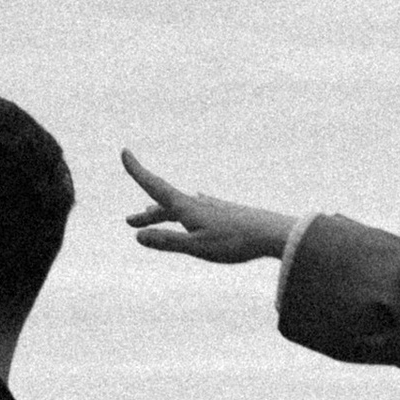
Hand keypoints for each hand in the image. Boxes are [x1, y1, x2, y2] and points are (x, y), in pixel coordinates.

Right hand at [121, 150, 291, 265]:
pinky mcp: (225, 214)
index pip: (155, 187)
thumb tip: (138, 236)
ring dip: (163, 214)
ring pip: (181, 209)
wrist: (274, 233)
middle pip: (165, 205)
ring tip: (152, 218)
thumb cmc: (236, 242)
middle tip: (129, 221)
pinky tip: (198, 202)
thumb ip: (168, 242)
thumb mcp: (197, 247)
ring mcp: (212, 208)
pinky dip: (187, 210)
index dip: (138, 171)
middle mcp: (198, 204)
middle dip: (147, 213)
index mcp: (187, 208)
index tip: (125, 152)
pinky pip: (199, 209)